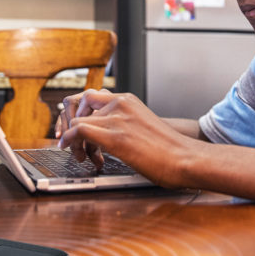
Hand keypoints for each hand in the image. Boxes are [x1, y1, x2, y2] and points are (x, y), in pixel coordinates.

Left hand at [58, 90, 195, 186]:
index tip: (74, 127)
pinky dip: (69, 140)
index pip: (89, 96)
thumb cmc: (169, 150)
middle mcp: (121, 104)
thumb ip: (124, 125)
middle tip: (73, 141)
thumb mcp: (142, 127)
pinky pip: (79, 130)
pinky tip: (70, 150)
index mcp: (128, 100)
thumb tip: (106, 138)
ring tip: (81, 155)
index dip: (77, 112)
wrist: (186, 158)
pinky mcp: (115, 136)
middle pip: (78, 103)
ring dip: (72, 138)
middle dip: (70, 122)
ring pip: (76, 120)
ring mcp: (117, 118)